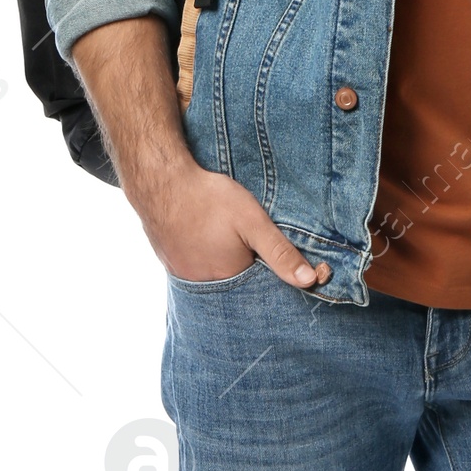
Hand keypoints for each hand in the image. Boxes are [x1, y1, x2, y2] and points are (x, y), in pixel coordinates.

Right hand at [133, 156, 330, 288]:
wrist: (160, 180)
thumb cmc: (208, 199)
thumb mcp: (253, 223)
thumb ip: (281, 253)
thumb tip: (310, 280)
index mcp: (228, 280)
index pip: (261, 290)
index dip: (274, 272)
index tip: (274, 253)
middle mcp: (204, 286)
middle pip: (238, 285)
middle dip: (249, 267)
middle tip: (246, 240)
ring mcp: (183, 275)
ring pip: (217, 276)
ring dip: (227, 263)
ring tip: (228, 239)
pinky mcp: (170, 263)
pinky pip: (197, 268)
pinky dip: (206, 258)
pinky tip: (208, 239)